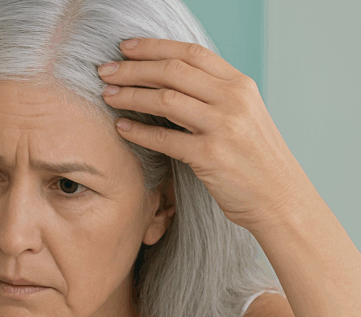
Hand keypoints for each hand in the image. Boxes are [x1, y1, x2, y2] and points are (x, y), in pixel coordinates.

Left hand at [99, 38, 308, 230]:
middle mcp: (234, 100)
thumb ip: (214, 94)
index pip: (191, 53)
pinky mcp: (210, 156)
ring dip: (129, 95)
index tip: (126, 48)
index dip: (154, 47)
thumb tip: (168, 79)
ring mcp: (223, 127)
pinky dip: (138, 131)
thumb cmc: (256, 159)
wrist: (281, 199)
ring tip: (107, 95)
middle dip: (133, 69)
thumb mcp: (244, 115)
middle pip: (172, 71)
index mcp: (241, 85)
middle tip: (105, 71)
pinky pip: (164, 138)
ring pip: (164, 100)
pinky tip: (121, 128)